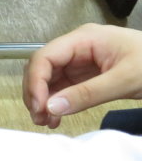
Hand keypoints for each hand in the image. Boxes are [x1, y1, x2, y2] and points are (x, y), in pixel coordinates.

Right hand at [23, 23, 141, 127]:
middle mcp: (78, 47)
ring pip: (48, 79)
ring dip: (43, 100)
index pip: (45, 57)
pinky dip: (55, 103)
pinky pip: (62, 87)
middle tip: (40, 118)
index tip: (39, 107)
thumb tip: (53, 107)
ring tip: (46, 121)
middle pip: (42, 68)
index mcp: (85, 39)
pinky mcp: (85, 74)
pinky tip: (56, 117)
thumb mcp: (125, 80)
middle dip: (36, 93)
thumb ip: (88, 94)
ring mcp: (80, 61)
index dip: (35, 82)